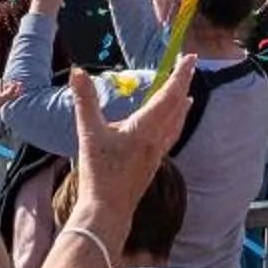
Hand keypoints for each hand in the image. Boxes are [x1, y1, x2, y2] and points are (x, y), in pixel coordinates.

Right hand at [65, 57, 195, 231]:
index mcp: (146, 128)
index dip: (180, 74)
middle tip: (190, 65)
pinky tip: (169, 128)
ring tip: (187, 94)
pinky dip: (175, 123)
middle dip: (184, 83)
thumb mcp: (88, 133)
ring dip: (181, 105)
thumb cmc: (99, 173)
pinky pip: (170, 137)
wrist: (108, 210)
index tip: (190, 57)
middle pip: (177, 106)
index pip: (169, 94)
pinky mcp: (152, 164)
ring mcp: (157, 153)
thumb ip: (85, 100)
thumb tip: (77, 71)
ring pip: (176, 123)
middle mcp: (157, 139)